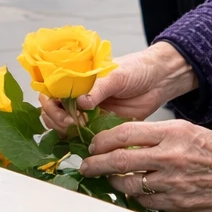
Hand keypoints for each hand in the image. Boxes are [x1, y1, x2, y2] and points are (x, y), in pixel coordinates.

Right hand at [38, 41, 197, 128]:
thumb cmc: (138, 68)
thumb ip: (99, 88)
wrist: (160, 79)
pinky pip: (85, 136)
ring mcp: (90, 112)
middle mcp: (81, 96)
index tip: (63, 111)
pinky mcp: (102, 126)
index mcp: (79, 79)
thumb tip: (81, 101)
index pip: (52, 91)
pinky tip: (86, 142)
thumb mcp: (117, 74)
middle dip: (57, 120)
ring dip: (66, 132)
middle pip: (53, 112)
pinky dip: (80, 141)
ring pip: (65, 126)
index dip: (51, 103)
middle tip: (73, 124)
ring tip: (81, 131)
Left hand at [80, 120, 211, 211]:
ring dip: (115, 183)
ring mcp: (173, 184)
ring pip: (129, 185)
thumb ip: (164, 137)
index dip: (104, 140)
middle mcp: (171, 157)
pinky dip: (137, 198)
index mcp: (175, 132)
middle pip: (120, 160)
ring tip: (109, 180)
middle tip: (86, 166)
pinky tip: (135, 193)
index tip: (93, 144)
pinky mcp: (178, 205)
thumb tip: (134, 142)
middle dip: (96, 164)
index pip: (126, 134)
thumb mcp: (194, 131)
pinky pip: (147, 202)